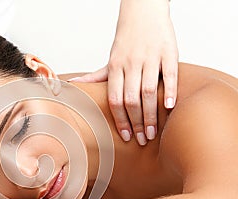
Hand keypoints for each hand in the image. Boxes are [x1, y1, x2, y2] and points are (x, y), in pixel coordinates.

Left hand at [72, 0, 177, 144]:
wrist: (143, 13)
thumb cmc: (127, 42)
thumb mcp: (110, 61)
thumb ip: (96, 77)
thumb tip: (73, 86)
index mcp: (116, 67)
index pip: (115, 99)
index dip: (120, 120)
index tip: (125, 136)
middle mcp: (131, 63)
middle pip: (131, 98)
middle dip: (136, 122)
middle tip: (142, 140)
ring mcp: (150, 57)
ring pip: (149, 90)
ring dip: (151, 114)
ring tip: (153, 132)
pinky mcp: (168, 51)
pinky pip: (170, 73)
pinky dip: (170, 90)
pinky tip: (169, 107)